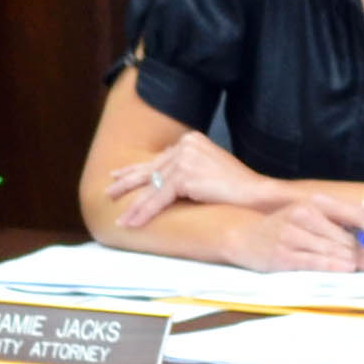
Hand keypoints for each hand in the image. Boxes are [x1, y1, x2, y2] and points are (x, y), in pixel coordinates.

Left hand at [97, 130, 276, 233]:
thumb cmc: (236, 186)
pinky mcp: (185, 176)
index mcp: (189, 140)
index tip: (119, 175)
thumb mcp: (207, 169)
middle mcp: (184, 145)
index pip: (158, 158)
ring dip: (135, 207)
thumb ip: (186, 168)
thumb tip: (164, 179)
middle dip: (128, 183)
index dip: (137, 169)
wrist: (255, 193)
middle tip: (109, 192)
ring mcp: (184, 159)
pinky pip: (159, 198)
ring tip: (120, 220)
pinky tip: (133, 223)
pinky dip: (144, 213)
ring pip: (153, 187)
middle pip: (151, 169)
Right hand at [239, 195, 363, 272]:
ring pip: (334, 251)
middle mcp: (305, 214)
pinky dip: (333, 266)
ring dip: (358, 263)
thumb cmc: (280, 229)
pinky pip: (314, 262)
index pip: (358, 215)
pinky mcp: (282, 255)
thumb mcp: (307, 219)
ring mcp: (293, 235)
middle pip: (349, 238)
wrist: (240, 234)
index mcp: (316, 203)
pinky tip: (348, 270)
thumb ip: (334, 227)